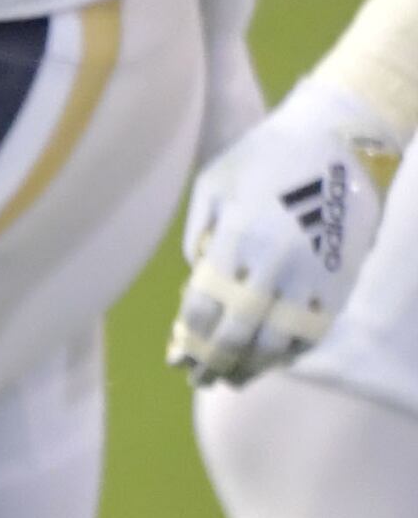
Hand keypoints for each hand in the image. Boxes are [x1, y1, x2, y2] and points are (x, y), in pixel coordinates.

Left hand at [169, 80, 393, 384]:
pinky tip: (275, 360)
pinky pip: (315, 328)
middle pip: (237, 333)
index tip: (177, 356)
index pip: (203, 308)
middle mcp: (273, 263)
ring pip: (277, 340)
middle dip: (213, 362)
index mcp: (235, 240)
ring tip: (233, 378)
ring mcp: (311, 274)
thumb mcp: (212, 185)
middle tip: (198, 379)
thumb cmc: (265, 156)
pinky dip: (292, 351)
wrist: (339, 138)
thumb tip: (194, 278)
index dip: (188, 338)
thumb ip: (198, 235)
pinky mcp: (341, 278)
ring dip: (252, 366)